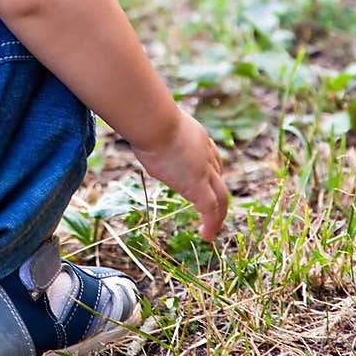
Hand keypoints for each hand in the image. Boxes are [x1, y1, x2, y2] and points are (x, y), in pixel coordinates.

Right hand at [131, 109, 227, 241]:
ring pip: (220, 196)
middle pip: (218, 178)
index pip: (210, 157)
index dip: (210, 171)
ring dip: (218, 214)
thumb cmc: (147, 120)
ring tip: (211, 229)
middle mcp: (205, 153)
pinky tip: (206, 236)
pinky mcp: (198, 186)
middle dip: (218, 195)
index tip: (205, 180)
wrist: (155, 123)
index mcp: (196, 137)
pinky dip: (212, 223)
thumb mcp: (152, 125)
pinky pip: (211, 209)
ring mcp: (204, 170)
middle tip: (214, 210)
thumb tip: (135, 131)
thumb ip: (150, 132)